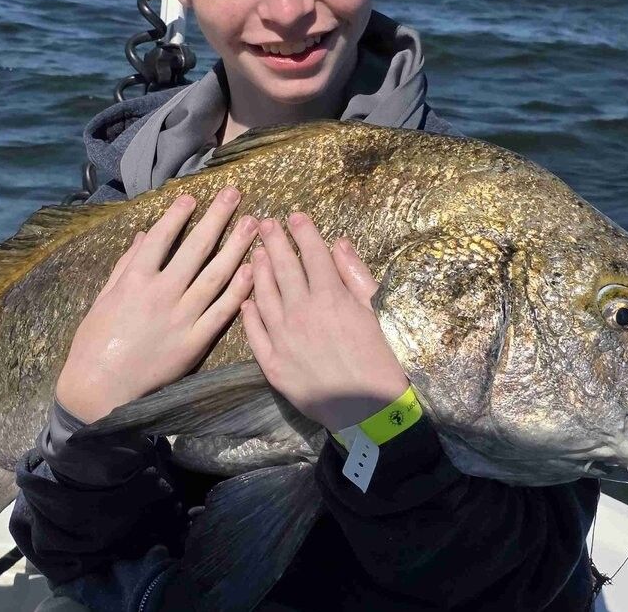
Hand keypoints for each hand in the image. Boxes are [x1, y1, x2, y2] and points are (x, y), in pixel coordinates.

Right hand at [56, 189, 256, 422]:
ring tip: (253, 223)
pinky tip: (252, 270)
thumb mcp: (104, 298)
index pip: (163, 238)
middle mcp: (161, 293)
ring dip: (236, 247)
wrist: (100, 390)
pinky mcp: (194, 343)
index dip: (179, 215)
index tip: (194, 197)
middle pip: (196, 248)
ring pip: (216, 275)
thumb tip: (145, 235)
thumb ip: (125, 264)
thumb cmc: (94, 343)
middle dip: (217, 218)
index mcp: (135, 280)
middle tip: (234, 194)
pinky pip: (222, 312)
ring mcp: (181, 318)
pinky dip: (238, 290)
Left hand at [241, 214, 407, 430]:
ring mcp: (283, 337)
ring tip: (254, 254)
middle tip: (264, 223)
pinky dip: (249, 313)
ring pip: (263, 295)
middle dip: (273, 242)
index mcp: (331, 297)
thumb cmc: (380, 359)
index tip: (294, 216)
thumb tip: (338, 243)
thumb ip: (354, 275)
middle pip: (283, 268)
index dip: (302, 232)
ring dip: (258, 271)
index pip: (312, 254)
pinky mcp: (272, 363)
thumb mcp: (375, 311)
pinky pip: (255, 332)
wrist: (369, 411)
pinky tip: (247, 299)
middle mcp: (302, 311)